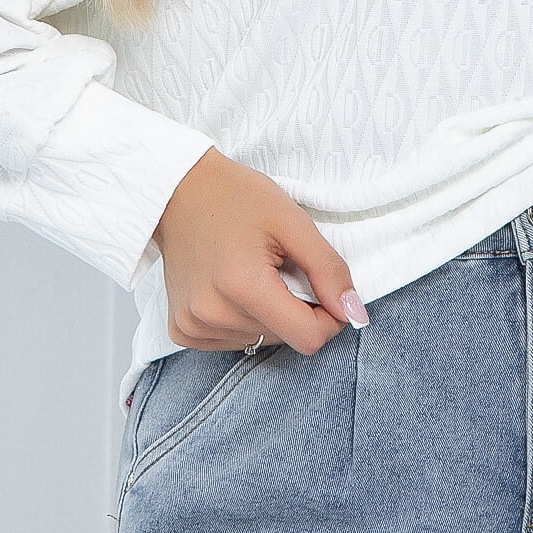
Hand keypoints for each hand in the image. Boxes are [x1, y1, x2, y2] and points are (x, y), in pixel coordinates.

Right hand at [150, 148, 367, 354]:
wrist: (179, 190)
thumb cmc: (237, 197)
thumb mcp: (293, 221)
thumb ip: (328, 269)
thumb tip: (354, 313)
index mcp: (243, 286)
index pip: (308, 338)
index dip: (329, 317)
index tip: (322, 287)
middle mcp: (213, 314)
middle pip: (285, 339)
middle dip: (295, 309)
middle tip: (278, 267)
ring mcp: (193, 326)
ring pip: (260, 341)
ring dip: (269, 314)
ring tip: (251, 272)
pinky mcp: (182, 330)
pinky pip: (232, 342)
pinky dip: (243, 319)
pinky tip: (231, 286)